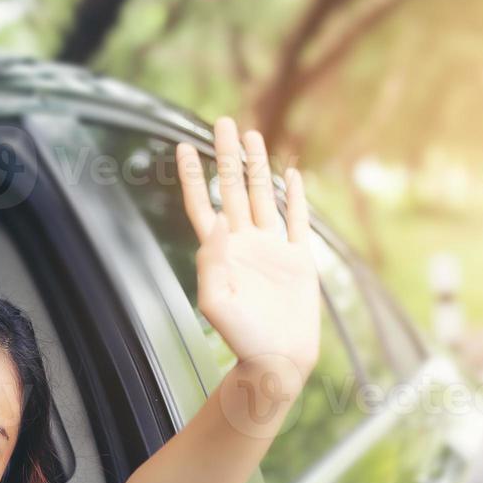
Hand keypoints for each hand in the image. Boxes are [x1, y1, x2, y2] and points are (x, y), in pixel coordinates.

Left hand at [175, 117, 320, 381]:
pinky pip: (297, 220)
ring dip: (257, 166)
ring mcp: (272, 249)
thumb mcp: (216, 304)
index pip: (202, 206)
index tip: (183, 147)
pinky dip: (295, 196)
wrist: (278, 359)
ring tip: (252, 136)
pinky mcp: (299, 259)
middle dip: (226, 156)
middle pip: (232, 189)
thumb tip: (217, 223)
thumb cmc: (242, 339)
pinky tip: (291, 174)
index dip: (191, 177)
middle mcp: (244, 244)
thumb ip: (211, 264)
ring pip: (262, 196)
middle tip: (222, 122)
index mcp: (221, 253)